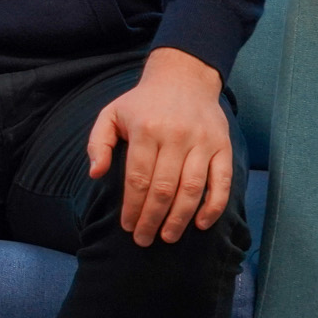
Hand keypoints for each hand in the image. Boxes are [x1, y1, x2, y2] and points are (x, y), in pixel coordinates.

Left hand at [85, 47, 232, 247]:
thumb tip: (95, 174)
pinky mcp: (222, 146)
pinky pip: (221, 182)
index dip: (132, 207)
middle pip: (164, 188)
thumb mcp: (111, 113)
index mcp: (146, 130)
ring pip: (192, 189)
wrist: (184, 77)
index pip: (138, 178)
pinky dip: (213, 206)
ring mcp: (202, 142)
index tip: (128, 226)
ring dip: (180, 218)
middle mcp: (176, 137)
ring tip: (168, 237)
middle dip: (152, 219)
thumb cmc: (143, 102)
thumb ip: (98, 143)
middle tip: (144, 239)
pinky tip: (201, 223)